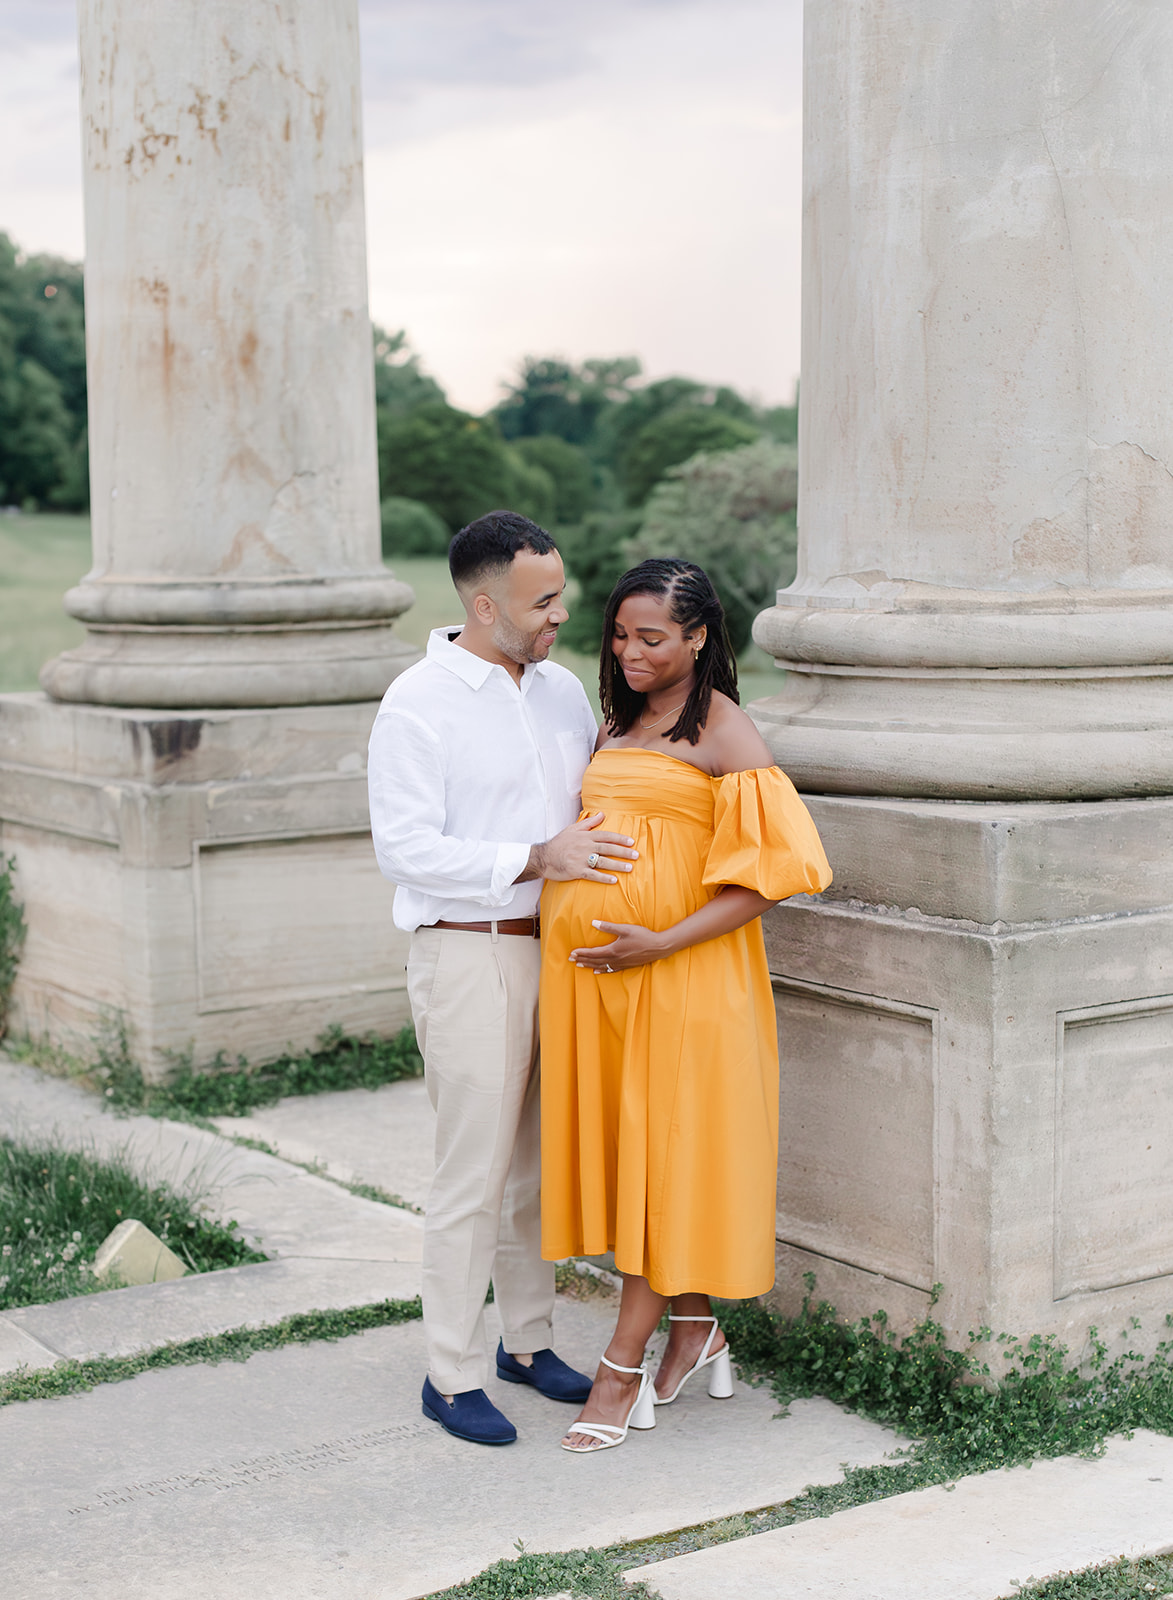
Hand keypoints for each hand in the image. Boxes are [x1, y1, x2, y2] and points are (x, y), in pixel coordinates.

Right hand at [524, 814, 638, 884]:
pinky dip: (604, 878)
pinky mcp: (576, 871)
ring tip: (630, 868)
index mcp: (585, 836)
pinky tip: (614, 880)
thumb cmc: (559, 843)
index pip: (606, 836)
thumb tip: (602, 814)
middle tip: (636, 855)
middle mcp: (585, 846)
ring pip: (603, 862)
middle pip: (608, 848)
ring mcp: (581, 859)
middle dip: (623, 852)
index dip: (620, 838)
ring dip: (617, 865)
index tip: (631, 842)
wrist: (543, 857)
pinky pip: (593, 875)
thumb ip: (589, 823)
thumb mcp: (572, 829)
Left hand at [569, 919, 667, 971]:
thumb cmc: (642, 936)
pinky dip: (602, 970)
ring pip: (601, 966)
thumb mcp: (625, 929)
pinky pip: (611, 970)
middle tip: (570, 959)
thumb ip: (609, 926)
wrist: (658, 947)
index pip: (593, 953)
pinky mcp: (626, 966)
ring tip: (579, 965)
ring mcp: (621, 963)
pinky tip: (597, 971)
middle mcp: (615, 959)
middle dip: (582, 960)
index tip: (572, 953)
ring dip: (589, 965)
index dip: (582, 953)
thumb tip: (593, 923)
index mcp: (613, 950)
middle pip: (595, 960)